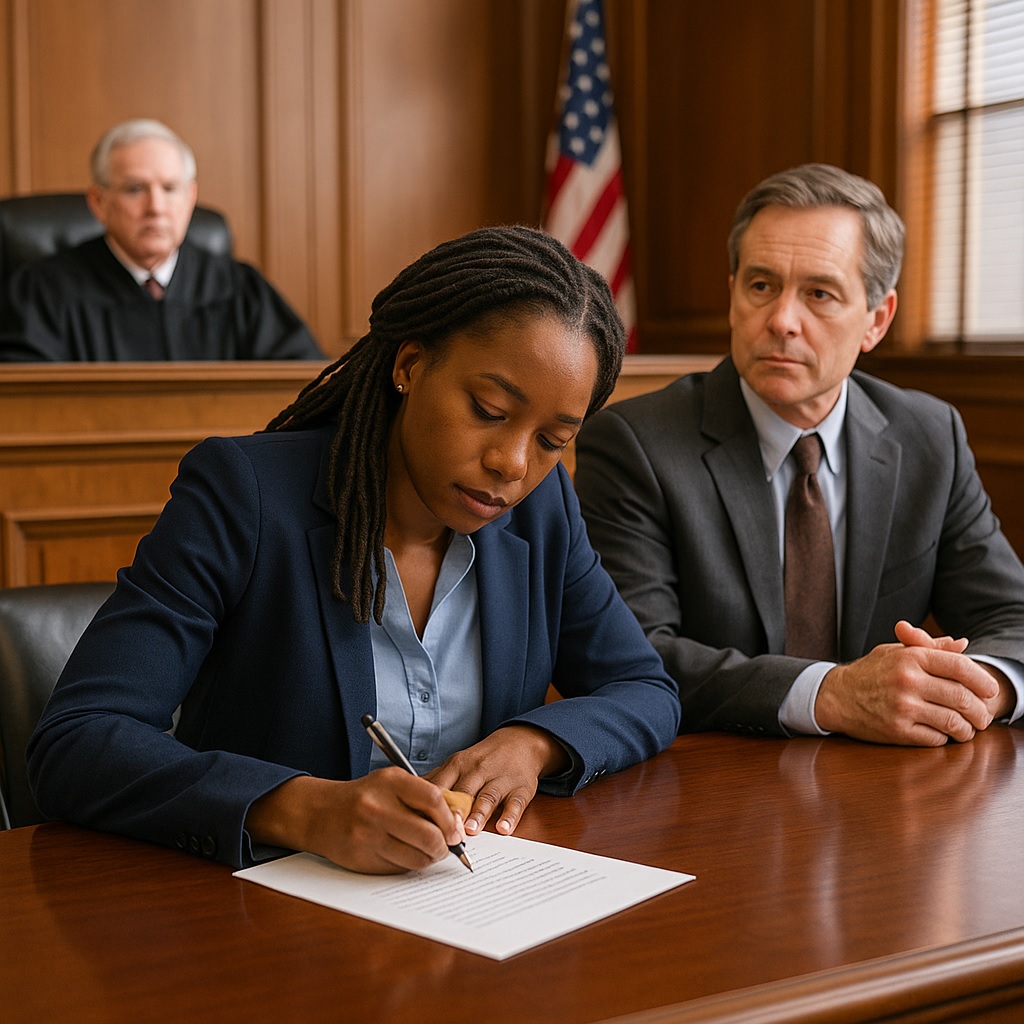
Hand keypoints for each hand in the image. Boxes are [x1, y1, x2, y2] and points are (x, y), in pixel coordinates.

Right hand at [245, 768, 465, 874]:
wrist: (320, 813)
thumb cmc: (365, 797)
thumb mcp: (391, 784)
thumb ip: (421, 797)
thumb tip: (455, 824)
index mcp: (390, 782)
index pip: (434, 800)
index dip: (450, 820)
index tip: (454, 830)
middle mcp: (377, 807)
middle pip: (429, 835)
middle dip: (444, 846)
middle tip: (446, 847)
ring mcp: (368, 834)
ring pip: (417, 858)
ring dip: (428, 859)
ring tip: (426, 852)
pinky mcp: (362, 858)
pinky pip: (399, 869)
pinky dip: (408, 865)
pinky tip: (403, 854)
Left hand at [428, 724, 569, 836]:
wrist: (520, 742)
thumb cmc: (483, 759)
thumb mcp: (459, 763)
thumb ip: (438, 781)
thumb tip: (408, 800)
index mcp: (458, 765)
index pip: (441, 785)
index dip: (430, 805)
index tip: (421, 824)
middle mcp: (478, 770)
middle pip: (463, 791)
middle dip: (453, 811)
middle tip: (444, 832)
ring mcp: (501, 779)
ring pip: (488, 797)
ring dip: (478, 814)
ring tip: (470, 830)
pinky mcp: (521, 789)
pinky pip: (516, 803)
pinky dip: (510, 816)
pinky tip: (504, 829)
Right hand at [814, 620, 999, 745]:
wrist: (835, 696)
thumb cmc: (869, 672)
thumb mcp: (897, 652)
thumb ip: (931, 648)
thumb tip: (962, 644)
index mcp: (910, 657)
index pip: (960, 667)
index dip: (983, 680)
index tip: (991, 690)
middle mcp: (907, 681)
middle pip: (962, 697)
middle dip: (980, 711)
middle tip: (983, 716)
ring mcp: (902, 707)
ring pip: (953, 722)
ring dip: (967, 729)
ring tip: (967, 728)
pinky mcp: (897, 730)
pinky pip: (936, 738)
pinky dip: (944, 738)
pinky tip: (941, 733)